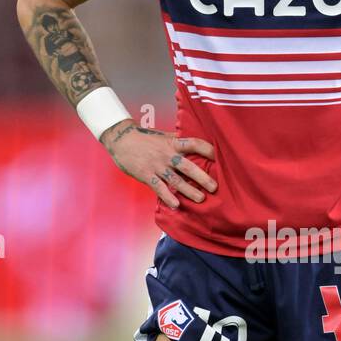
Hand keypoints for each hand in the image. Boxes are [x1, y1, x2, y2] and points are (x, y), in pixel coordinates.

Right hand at [100, 120, 216, 209]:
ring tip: (200, 199)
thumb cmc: (145, 138)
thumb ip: (179, 141)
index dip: (208, 150)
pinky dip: (167, 196)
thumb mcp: (164, 136)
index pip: (194, 144)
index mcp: (173, 143)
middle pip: (188, 166)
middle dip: (202, 177)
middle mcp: (167, 154)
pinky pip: (159, 187)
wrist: (121, 139)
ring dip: (189, 190)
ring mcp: (157, 166)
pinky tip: (176, 205)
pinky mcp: (146, 175)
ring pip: (175, 179)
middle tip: (214, 187)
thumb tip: (197, 145)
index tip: (219, 157)